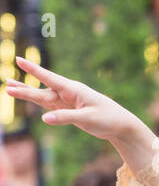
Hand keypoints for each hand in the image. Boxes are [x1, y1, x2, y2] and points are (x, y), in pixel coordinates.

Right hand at [6, 57, 149, 145]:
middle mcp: (69, 93)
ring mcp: (68, 102)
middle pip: (42, 91)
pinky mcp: (69, 110)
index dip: (34, 70)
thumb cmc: (108, 119)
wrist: (121, 125)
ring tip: (8, 88)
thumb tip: (44, 118)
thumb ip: (65, 117)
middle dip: (25, 88)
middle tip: (7, 85)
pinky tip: (27, 97)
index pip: (50, 78)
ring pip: (43, 97)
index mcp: (74, 90)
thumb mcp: (87, 119)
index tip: (20, 59)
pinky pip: (50, 105)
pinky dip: (37, 102)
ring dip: (27, 93)